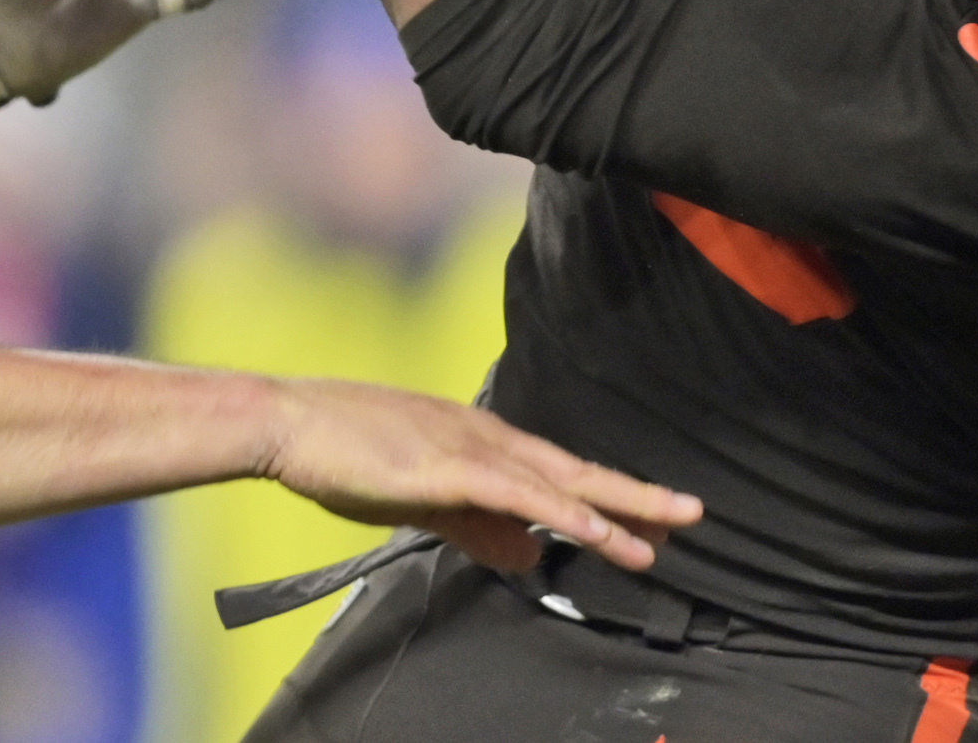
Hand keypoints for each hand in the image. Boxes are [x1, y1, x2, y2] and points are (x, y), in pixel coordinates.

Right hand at [257, 375, 701, 575]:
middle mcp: (486, 437)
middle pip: (575, 471)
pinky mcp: (448, 465)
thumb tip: (529, 555)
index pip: (558, 475)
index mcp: (479, 442)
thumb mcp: (420, 499)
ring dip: (613, 508)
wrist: (287, 422)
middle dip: (634, 497)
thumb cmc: (344, 454)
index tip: (651, 520)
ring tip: (663, 533)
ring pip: (558, 482)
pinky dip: (560, 509)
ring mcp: (469, 447)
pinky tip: (594, 527)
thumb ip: (477, 527)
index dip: (607, 499)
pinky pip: (516, 492)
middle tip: (690, 516)